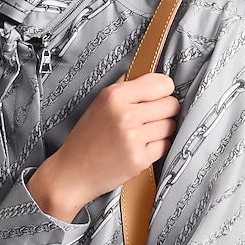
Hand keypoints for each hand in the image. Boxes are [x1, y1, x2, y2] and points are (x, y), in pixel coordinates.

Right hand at [27, 71, 179, 222]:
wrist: (73, 172)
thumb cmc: (86, 139)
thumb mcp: (99, 104)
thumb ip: (124, 86)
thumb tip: (148, 73)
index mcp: (114, 96)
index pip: (161, 83)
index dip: (163, 91)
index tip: (157, 97)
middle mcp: (125, 115)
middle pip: (171, 105)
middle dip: (165, 111)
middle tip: (151, 118)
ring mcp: (133, 138)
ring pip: (170, 126)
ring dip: (162, 130)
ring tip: (143, 134)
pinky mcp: (139, 159)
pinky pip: (165, 145)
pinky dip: (157, 147)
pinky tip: (141, 147)